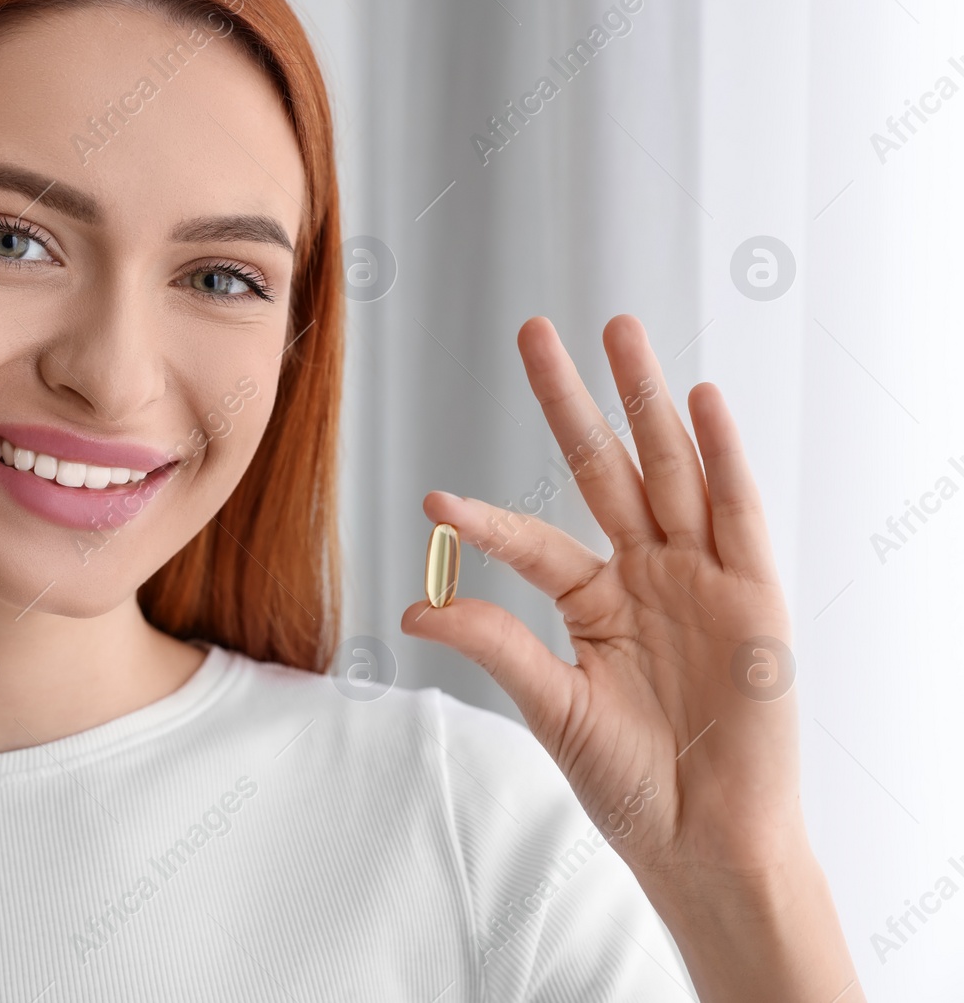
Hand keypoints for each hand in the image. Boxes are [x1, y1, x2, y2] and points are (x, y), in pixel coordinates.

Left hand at [399, 314, 859, 1000]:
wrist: (705, 839)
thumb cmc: (631, 781)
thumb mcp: (552, 706)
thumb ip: (494, 645)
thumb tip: (415, 606)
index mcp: (593, 601)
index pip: (532, 540)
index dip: (486, 521)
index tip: (434, 500)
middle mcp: (646, 574)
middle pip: (603, 468)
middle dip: (572, 400)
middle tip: (536, 330)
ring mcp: (701, 577)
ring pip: (669, 470)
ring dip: (645, 400)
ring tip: (619, 332)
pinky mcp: (754, 593)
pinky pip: (737, 512)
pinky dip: (721, 455)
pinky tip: (697, 400)